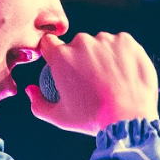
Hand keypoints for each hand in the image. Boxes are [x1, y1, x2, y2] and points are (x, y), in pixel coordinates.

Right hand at [25, 31, 159, 134]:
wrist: (129, 117)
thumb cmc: (92, 119)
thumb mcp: (60, 117)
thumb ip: (38, 103)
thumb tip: (30, 90)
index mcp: (61, 56)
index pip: (49, 43)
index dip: (53, 52)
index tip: (62, 64)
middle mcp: (82, 42)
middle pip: (76, 44)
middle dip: (81, 58)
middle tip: (91, 80)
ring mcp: (106, 39)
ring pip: (99, 43)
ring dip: (102, 56)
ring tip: (110, 79)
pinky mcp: (126, 41)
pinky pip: (119, 45)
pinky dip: (120, 56)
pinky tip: (123, 74)